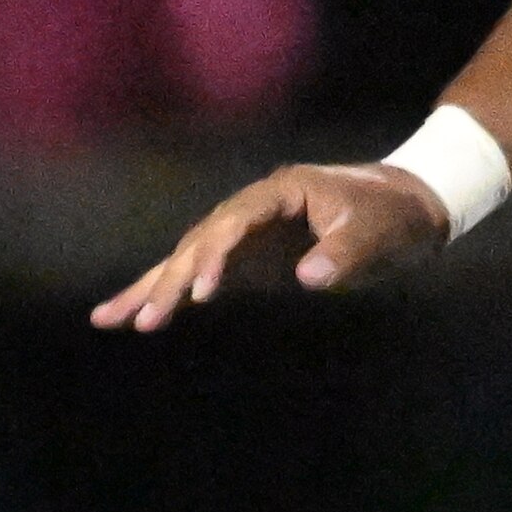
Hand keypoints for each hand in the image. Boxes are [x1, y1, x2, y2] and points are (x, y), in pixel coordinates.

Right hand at [89, 161, 453, 331]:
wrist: (404, 209)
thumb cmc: (393, 216)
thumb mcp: (378, 231)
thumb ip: (344, 252)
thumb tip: (308, 278)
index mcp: (279, 193)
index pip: (235, 222)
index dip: (215, 255)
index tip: (204, 292)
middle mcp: (250, 211)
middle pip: (199, 244)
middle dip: (170, 283)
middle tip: (145, 319)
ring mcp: (243, 236)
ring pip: (187, 262)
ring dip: (152, 290)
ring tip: (107, 319)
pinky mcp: (245, 263)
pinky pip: (199, 280)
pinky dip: (170, 296)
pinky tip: (134, 316)